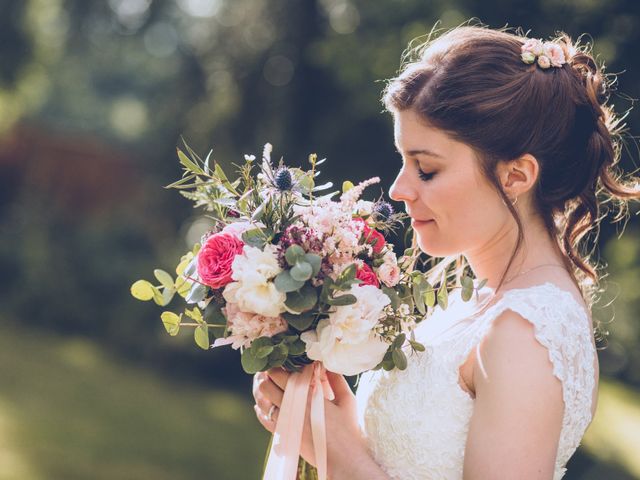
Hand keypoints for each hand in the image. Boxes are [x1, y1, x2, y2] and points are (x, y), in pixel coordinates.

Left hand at [252, 365, 367, 476]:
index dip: (277, 365)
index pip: (280, 374)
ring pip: (262, 401)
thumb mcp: (346, 400)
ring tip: (266, 384)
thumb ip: (336, 379)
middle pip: (266, 385)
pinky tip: (262, 406)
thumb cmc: (347, 428)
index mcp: (306, 395)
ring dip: (262, 391)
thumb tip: (325, 364)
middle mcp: (291, 407)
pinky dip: (261, 411)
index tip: (281, 361)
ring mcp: (285, 422)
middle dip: (267, 376)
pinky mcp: (283, 435)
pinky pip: (264, 420)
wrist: (343, 458)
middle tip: (271, 370)